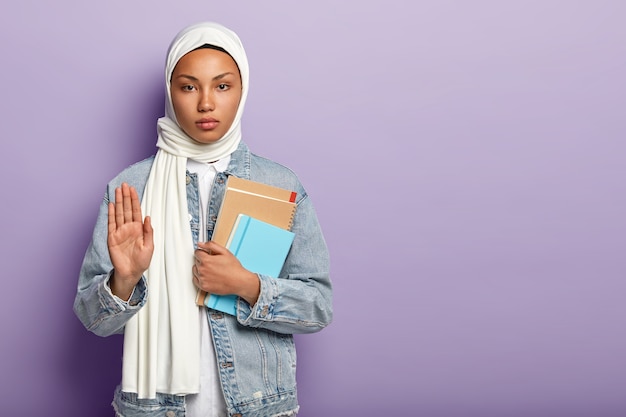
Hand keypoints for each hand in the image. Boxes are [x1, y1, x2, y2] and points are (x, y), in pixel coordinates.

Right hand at [107, 183, 153, 299]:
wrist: (131, 272)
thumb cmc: (142, 261)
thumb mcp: (150, 246)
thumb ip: (149, 232)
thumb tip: (148, 217)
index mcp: (138, 229)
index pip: (136, 211)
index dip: (134, 200)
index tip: (132, 189)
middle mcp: (129, 228)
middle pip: (126, 209)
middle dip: (125, 197)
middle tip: (124, 185)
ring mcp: (120, 232)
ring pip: (118, 213)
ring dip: (118, 202)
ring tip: (117, 190)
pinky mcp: (112, 238)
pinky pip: (111, 224)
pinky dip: (110, 214)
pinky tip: (110, 205)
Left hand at [193, 241, 259, 305]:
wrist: (239, 282)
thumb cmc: (234, 268)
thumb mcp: (225, 252)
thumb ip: (211, 245)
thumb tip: (201, 244)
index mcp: (206, 260)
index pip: (197, 252)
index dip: (203, 252)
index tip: (207, 254)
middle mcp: (202, 270)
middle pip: (196, 261)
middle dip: (203, 260)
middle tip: (213, 262)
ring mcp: (202, 279)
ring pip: (195, 270)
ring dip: (200, 268)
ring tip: (211, 269)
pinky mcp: (203, 286)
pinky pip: (195, 280)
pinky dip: (199, 277)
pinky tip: (208, 276)